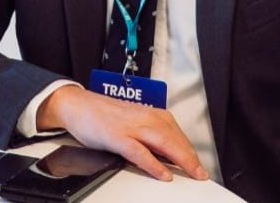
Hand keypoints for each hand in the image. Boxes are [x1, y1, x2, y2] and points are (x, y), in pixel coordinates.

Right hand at [36, 84, 207, 181]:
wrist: (76, 104)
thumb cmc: (102, 115)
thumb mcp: (133, 123)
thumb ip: (150, 137)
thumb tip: (168, 158)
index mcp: (152, 114)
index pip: (179, 135)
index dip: (191, 152)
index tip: (200, 166)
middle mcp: (146, 118)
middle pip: (176, 140)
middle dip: (192, 158)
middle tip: (202, 174)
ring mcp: (132, 127)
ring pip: (164, 143)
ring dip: (182, 160)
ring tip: (193, 174)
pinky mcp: (117, 137)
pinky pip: (140, 152)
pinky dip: (154, 164)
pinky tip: (164, 174)